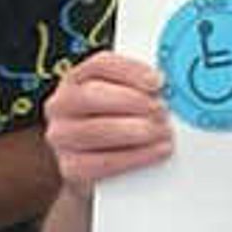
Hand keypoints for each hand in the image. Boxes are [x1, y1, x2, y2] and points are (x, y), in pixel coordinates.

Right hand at [44, 52, 175, 189]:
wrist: (96, 162)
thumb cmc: (116, 120)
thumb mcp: (125, 96)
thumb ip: (142, 87)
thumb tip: (170, 86)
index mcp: (77, 78)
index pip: (100, 65)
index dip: (131, 71)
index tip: (158, 81)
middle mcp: (62, 104)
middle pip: (92, 96)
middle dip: (132, 102)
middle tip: (161, 109)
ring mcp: (61, 136)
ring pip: (94, 130)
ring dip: (135, 131)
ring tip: (162, 131)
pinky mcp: (70, 166)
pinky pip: (100, 162)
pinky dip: (134, 156)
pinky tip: (156, 150)